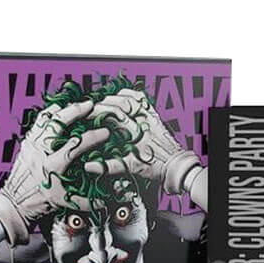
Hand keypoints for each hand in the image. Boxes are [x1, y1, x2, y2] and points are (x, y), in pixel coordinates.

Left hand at [0, 98, 109, 245]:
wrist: (14, 203)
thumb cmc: (39, 203)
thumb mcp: (64, 202)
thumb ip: (86, 201)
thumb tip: (104, 200)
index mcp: (52, 166)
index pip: (76, 145)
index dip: (93, 137)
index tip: (105, 133)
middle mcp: (40, 152)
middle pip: (58, 123)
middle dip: (75, 111)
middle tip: (89, 105)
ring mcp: (31, 146)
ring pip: (45, 119)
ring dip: (61, 110)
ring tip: (74, 105)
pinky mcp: (26, 144)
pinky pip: (37, 123)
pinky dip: (49, 115)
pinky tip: (58, 112)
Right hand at [87, 90, 201, 195]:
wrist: (176, 166)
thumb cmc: (157, 168)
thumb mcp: (132, 168)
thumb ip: (110, 166)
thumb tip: (89, 166)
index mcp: (136, 134)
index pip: (114, 115)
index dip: (99, 112)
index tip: (87, 114)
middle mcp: (143, 122)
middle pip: (121, 104)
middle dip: (104, 104)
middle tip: (92, 108)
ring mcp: (150, 117)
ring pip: (132, 99)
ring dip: (116, 97)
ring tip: (104, 101)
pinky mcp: (154, 116)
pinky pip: (143, 100)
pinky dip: (132, 95)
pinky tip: (122, 95)